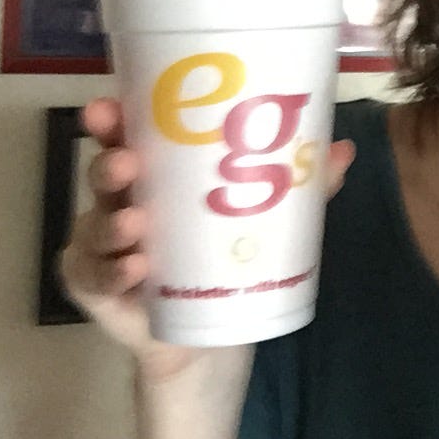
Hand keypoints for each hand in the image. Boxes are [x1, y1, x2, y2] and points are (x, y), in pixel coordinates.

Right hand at [59, 97, 356, 378]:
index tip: (110, 105)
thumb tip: (343, 150)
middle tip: (129, 161)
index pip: (126, 134)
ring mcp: (102, 243)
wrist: (203, 332)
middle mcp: (122, 198)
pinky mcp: (95, 285)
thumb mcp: (266, 217)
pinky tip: (136, 267)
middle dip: (111, 162)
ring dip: (114, 221)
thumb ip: (301, 187)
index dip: (113, 117)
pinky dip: (116, 271)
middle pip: (105, 171)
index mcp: (154, 169)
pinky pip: (98, 276)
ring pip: (97, 224)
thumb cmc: (222, 252)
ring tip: (138, 222)